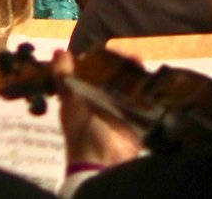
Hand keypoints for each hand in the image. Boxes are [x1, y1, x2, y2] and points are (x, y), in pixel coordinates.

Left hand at [53, 50, 141, 168]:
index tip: (111, 50)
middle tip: (132, 58)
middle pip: (113, 76)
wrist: (103, 161)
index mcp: (83, 96)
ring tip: (142, 66)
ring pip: (128, 85)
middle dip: (123, 65)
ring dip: (135, 75)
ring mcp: (119, 108)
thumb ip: (65, 78)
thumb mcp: (71, 102)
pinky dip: (146, 89)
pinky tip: (152, 80)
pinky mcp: (135, 116)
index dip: (101, 59)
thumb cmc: (83, 131)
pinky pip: (141, 99)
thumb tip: (59, 50)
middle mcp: (101, 99)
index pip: (91, 71)